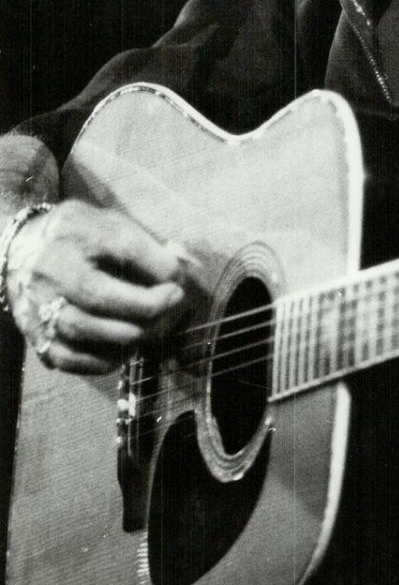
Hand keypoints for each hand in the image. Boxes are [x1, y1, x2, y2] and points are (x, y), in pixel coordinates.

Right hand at [5, 199, 190, 373]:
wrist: (21, 248)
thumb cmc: (82, 235)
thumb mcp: (112, 224)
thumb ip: (150, 244)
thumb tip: (191, 267)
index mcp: (76, 230)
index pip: (124, 248)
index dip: (161, 265)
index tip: (179, 275)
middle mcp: (52, 267)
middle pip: (101, 295)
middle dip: (148, 304)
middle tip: (173, 301)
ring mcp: (38, 302)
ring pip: (85, 329)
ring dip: (130, 334)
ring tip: (153, 326)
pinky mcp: (33, 332)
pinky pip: (68, 357)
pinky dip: (101, 360)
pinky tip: (123, 349)